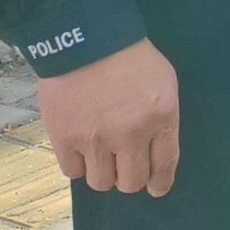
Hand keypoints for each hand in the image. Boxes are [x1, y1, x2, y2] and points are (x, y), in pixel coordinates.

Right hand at [37, 38, 179, 196]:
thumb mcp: (163, 82)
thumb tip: (156, 148)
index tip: (156, 189)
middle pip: (131, 182)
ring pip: (101, 182)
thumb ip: (162, 117)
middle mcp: (130, 134)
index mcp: (161, 118)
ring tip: (100, 155)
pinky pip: (72, 172)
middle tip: (124, 168)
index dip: (160, 182)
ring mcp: (95, 139)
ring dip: (102, 172)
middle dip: (130, 178)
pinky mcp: (65, 138)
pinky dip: (77, 165)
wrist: (86, 40)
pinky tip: (80, 150)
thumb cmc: (130, 58)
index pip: (164, 165)